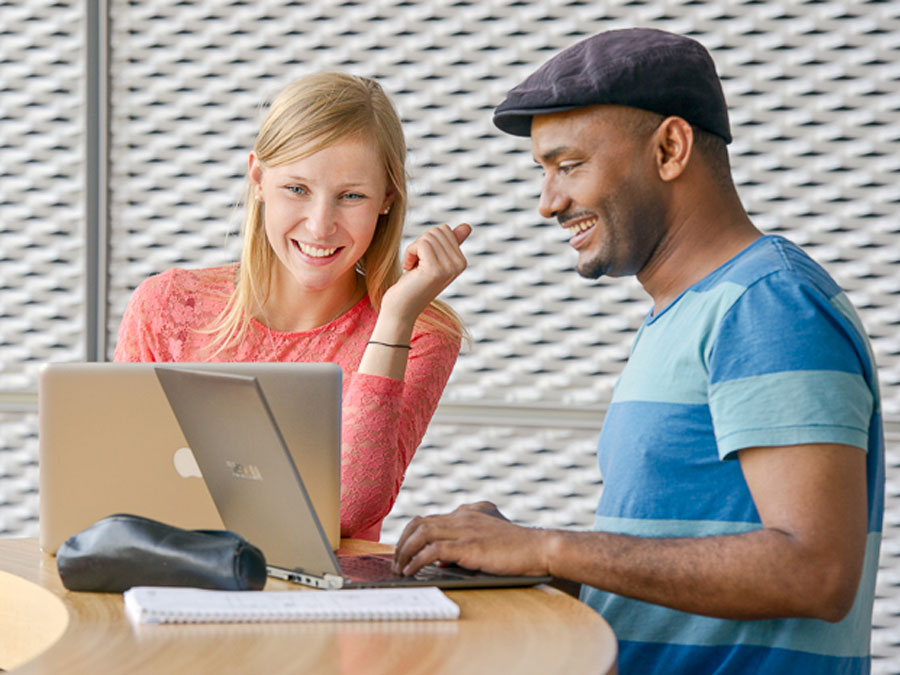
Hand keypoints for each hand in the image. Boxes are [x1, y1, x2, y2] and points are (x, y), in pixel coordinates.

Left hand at [380, 223, 470, 325]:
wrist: (401, 309)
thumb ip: (449, 244)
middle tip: (417, 264)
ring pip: (428, 236)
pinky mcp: (435, 270)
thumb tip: (466, 226)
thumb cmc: (413, 284)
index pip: (444, 230)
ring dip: (413, 250)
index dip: (427, 242)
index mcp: (461, 262)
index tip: (423, 261)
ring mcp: (449, 268)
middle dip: (420, 243)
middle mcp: (459, 265)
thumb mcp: (433, 261)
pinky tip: (409, 269)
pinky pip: (420, 244)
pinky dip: (409, 253)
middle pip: (437, 231)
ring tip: (413, 268)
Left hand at [392, 501, 552, 576]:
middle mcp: (463, 515)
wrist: (539, 548)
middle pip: (419, 523)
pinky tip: (412, 572)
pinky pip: (432, 551)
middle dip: (402, 542)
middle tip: (396, 561)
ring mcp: (465, 528)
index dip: (412, 534)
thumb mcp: (489, 538)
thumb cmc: (518, 548)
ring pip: (421, 533)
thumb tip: (442, 560)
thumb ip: (466, 542)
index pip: (430, 518)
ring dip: (405, 551)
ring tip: (400, 568)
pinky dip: (417, 561)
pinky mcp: (468, 545)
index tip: (403, 550)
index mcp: (468, 512)